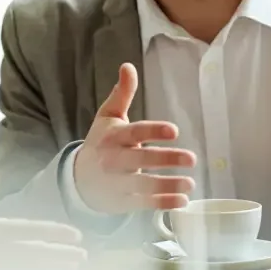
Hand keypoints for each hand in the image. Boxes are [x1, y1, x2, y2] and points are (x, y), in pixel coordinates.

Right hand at [73, 63, 195, 213]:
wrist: (78, 179)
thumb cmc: (100, 143)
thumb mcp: (108, 117)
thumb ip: (122, 94)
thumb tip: (128, 66)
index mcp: (113, 137)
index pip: (134, 133)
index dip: (154, 131)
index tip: (174, 131)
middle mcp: (114, 160)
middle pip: (140, 159)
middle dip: (166, 159)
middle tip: (192, 158)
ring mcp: (118, 183)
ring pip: (144, 185)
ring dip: (168, 185)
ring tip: (191, 183)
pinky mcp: (122, 201)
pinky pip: (144, 203)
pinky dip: (163, 203)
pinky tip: (183, 201)